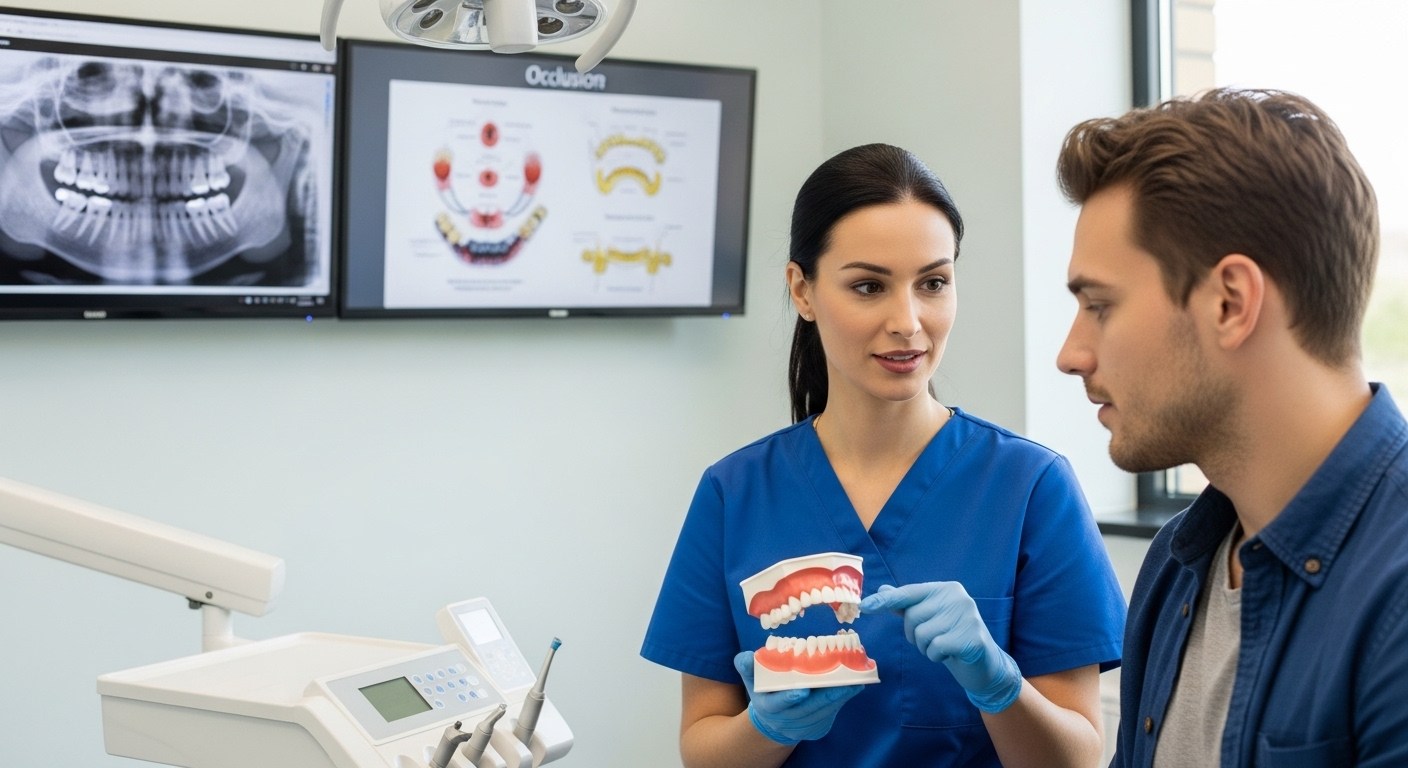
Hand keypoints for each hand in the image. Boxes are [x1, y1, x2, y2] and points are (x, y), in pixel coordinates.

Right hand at [732, 651, 862, 745]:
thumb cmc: (765, 692)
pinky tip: (854, 686)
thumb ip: (747, 667)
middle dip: (827, 694)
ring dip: (840, 695)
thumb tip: (746, 657)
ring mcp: (804, 727)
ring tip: (855, 680)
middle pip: (809, 708)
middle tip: (843, 681)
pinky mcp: (818, 729)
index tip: (802, 689)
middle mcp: (787, 720)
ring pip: (824, 711)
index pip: (779, 703)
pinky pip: (832, 713)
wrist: (774, 720)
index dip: (790, 697)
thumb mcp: (752, 680)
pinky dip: (843, 699)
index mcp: (768, 707)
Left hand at [859, 582, 1021, 713]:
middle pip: (912, 616)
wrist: (984, 666)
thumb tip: (883, 589)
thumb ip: (907, 605)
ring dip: (926, 648)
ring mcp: (967, 616)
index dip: (885, 600)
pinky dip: (936, 656)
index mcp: (946, 589)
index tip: (865, 606)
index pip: (908, 593)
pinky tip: (951, 655)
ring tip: (944, 647)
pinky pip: (935, 648)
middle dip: (915, 635)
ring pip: (922, 634)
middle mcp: (958, 597)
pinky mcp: (971, 638)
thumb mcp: (929, 620)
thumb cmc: (952, 639)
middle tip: (933, 640)